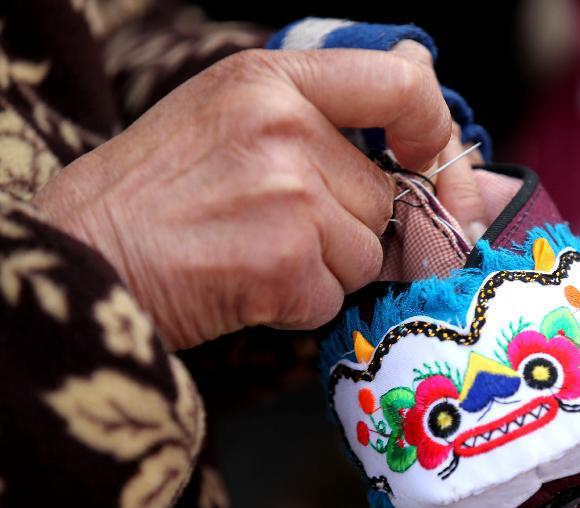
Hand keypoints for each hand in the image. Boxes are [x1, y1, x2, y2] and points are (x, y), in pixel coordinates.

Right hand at [34, 47, 451, 348]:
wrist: (84, 256)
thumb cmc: (156, 192)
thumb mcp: (231, 117)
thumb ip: (326, 119)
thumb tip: (442, 130)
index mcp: (272, 79)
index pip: (403, 84)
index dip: (435, 131)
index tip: (433, 163)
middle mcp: (286, 127)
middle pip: (385, 196)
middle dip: (350, 227)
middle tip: (279, 229)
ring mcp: (288, 194)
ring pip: (367, 253)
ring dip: (325, 269)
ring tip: (253, 253)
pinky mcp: (284, 262)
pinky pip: (335, 296)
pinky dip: (300, 304)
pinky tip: (246, 283)